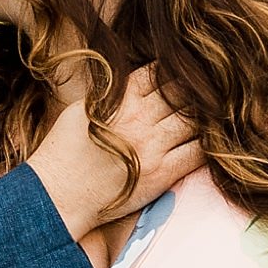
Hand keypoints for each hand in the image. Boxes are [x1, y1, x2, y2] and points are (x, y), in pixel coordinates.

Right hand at [27, 69, 203, 242]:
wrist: (59, 196)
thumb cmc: (64, 152)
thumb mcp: (82, 108)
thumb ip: (113, 93)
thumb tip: (135, 81)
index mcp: (119, 99)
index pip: (158, 72)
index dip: (171, 71)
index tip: (180, 74)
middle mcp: (139, 119)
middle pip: (182, 93)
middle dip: (194, 91)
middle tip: (204, 93)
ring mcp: (152, 146)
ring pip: (195, 120)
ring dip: (204, 117)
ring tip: (209, 116)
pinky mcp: (162, 173)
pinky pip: (198, 152)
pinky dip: (207, 145)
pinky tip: (208, 142)